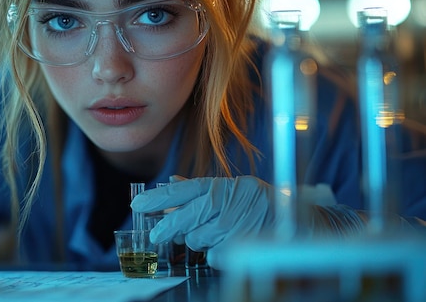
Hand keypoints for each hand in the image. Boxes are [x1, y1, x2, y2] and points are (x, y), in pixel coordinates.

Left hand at [131, 176, 357, 268]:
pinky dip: (217, 252)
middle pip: (185, 217)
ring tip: (214, 233)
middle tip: (156, 235)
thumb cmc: (259, 203)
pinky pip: (214, 254)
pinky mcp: (241, 245)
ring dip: (198, 240)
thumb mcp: (231, 189)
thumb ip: (201, 189)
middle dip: (168, 227)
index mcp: (221, 185)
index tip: (138, 207)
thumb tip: (172, 182)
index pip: (181, 191)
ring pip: (197, 239)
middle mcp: (226, 202)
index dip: (157, 199)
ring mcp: (233, 224)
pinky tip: (228, 243)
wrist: (298, 222)